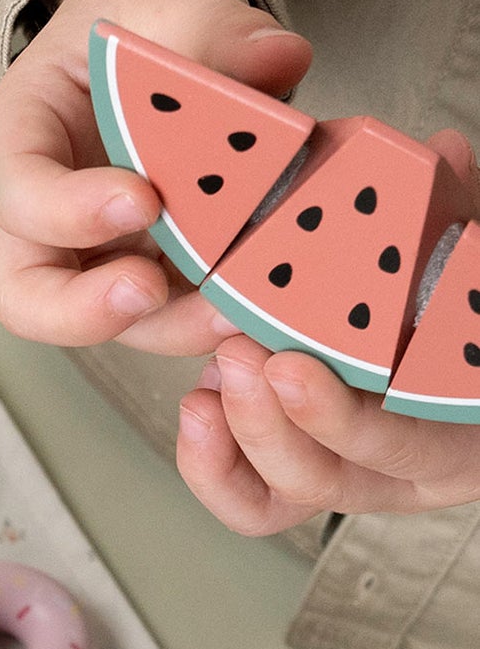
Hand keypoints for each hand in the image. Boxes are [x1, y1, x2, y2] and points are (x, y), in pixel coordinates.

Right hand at [0, 0, 311, 354]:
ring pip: (107, 323)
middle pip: (27, 295)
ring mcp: (102, 257)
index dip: (66, 210)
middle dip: (82, 310)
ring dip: (169, 326)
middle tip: (146, 291)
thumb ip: (220, 29)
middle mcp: (48, 218)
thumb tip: (277, 59)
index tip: (141, 200)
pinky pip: (177, 316)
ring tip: (234, 309)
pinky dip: (216, 320)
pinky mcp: (160, 277)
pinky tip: (266, 306)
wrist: (170, 34)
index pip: (16, 190)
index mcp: (26, 137)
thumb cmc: (147, 17)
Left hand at [176, 138, 479, 532]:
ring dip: (239, 428)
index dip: (337, 416)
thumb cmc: (454, 323)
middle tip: (236, 355)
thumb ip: (454, 223)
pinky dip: (211, 460)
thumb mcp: (461, 277)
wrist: (433, 355)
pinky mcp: (282, 479)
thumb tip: (442, 151)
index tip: (288, 365)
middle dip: (268, 423)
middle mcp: (390, 473)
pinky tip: (196, 404)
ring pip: (276, 490)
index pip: (401, 446)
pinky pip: (245, 496)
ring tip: (216, 368)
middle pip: (319, 480)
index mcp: (448, 435)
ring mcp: (335, 477)